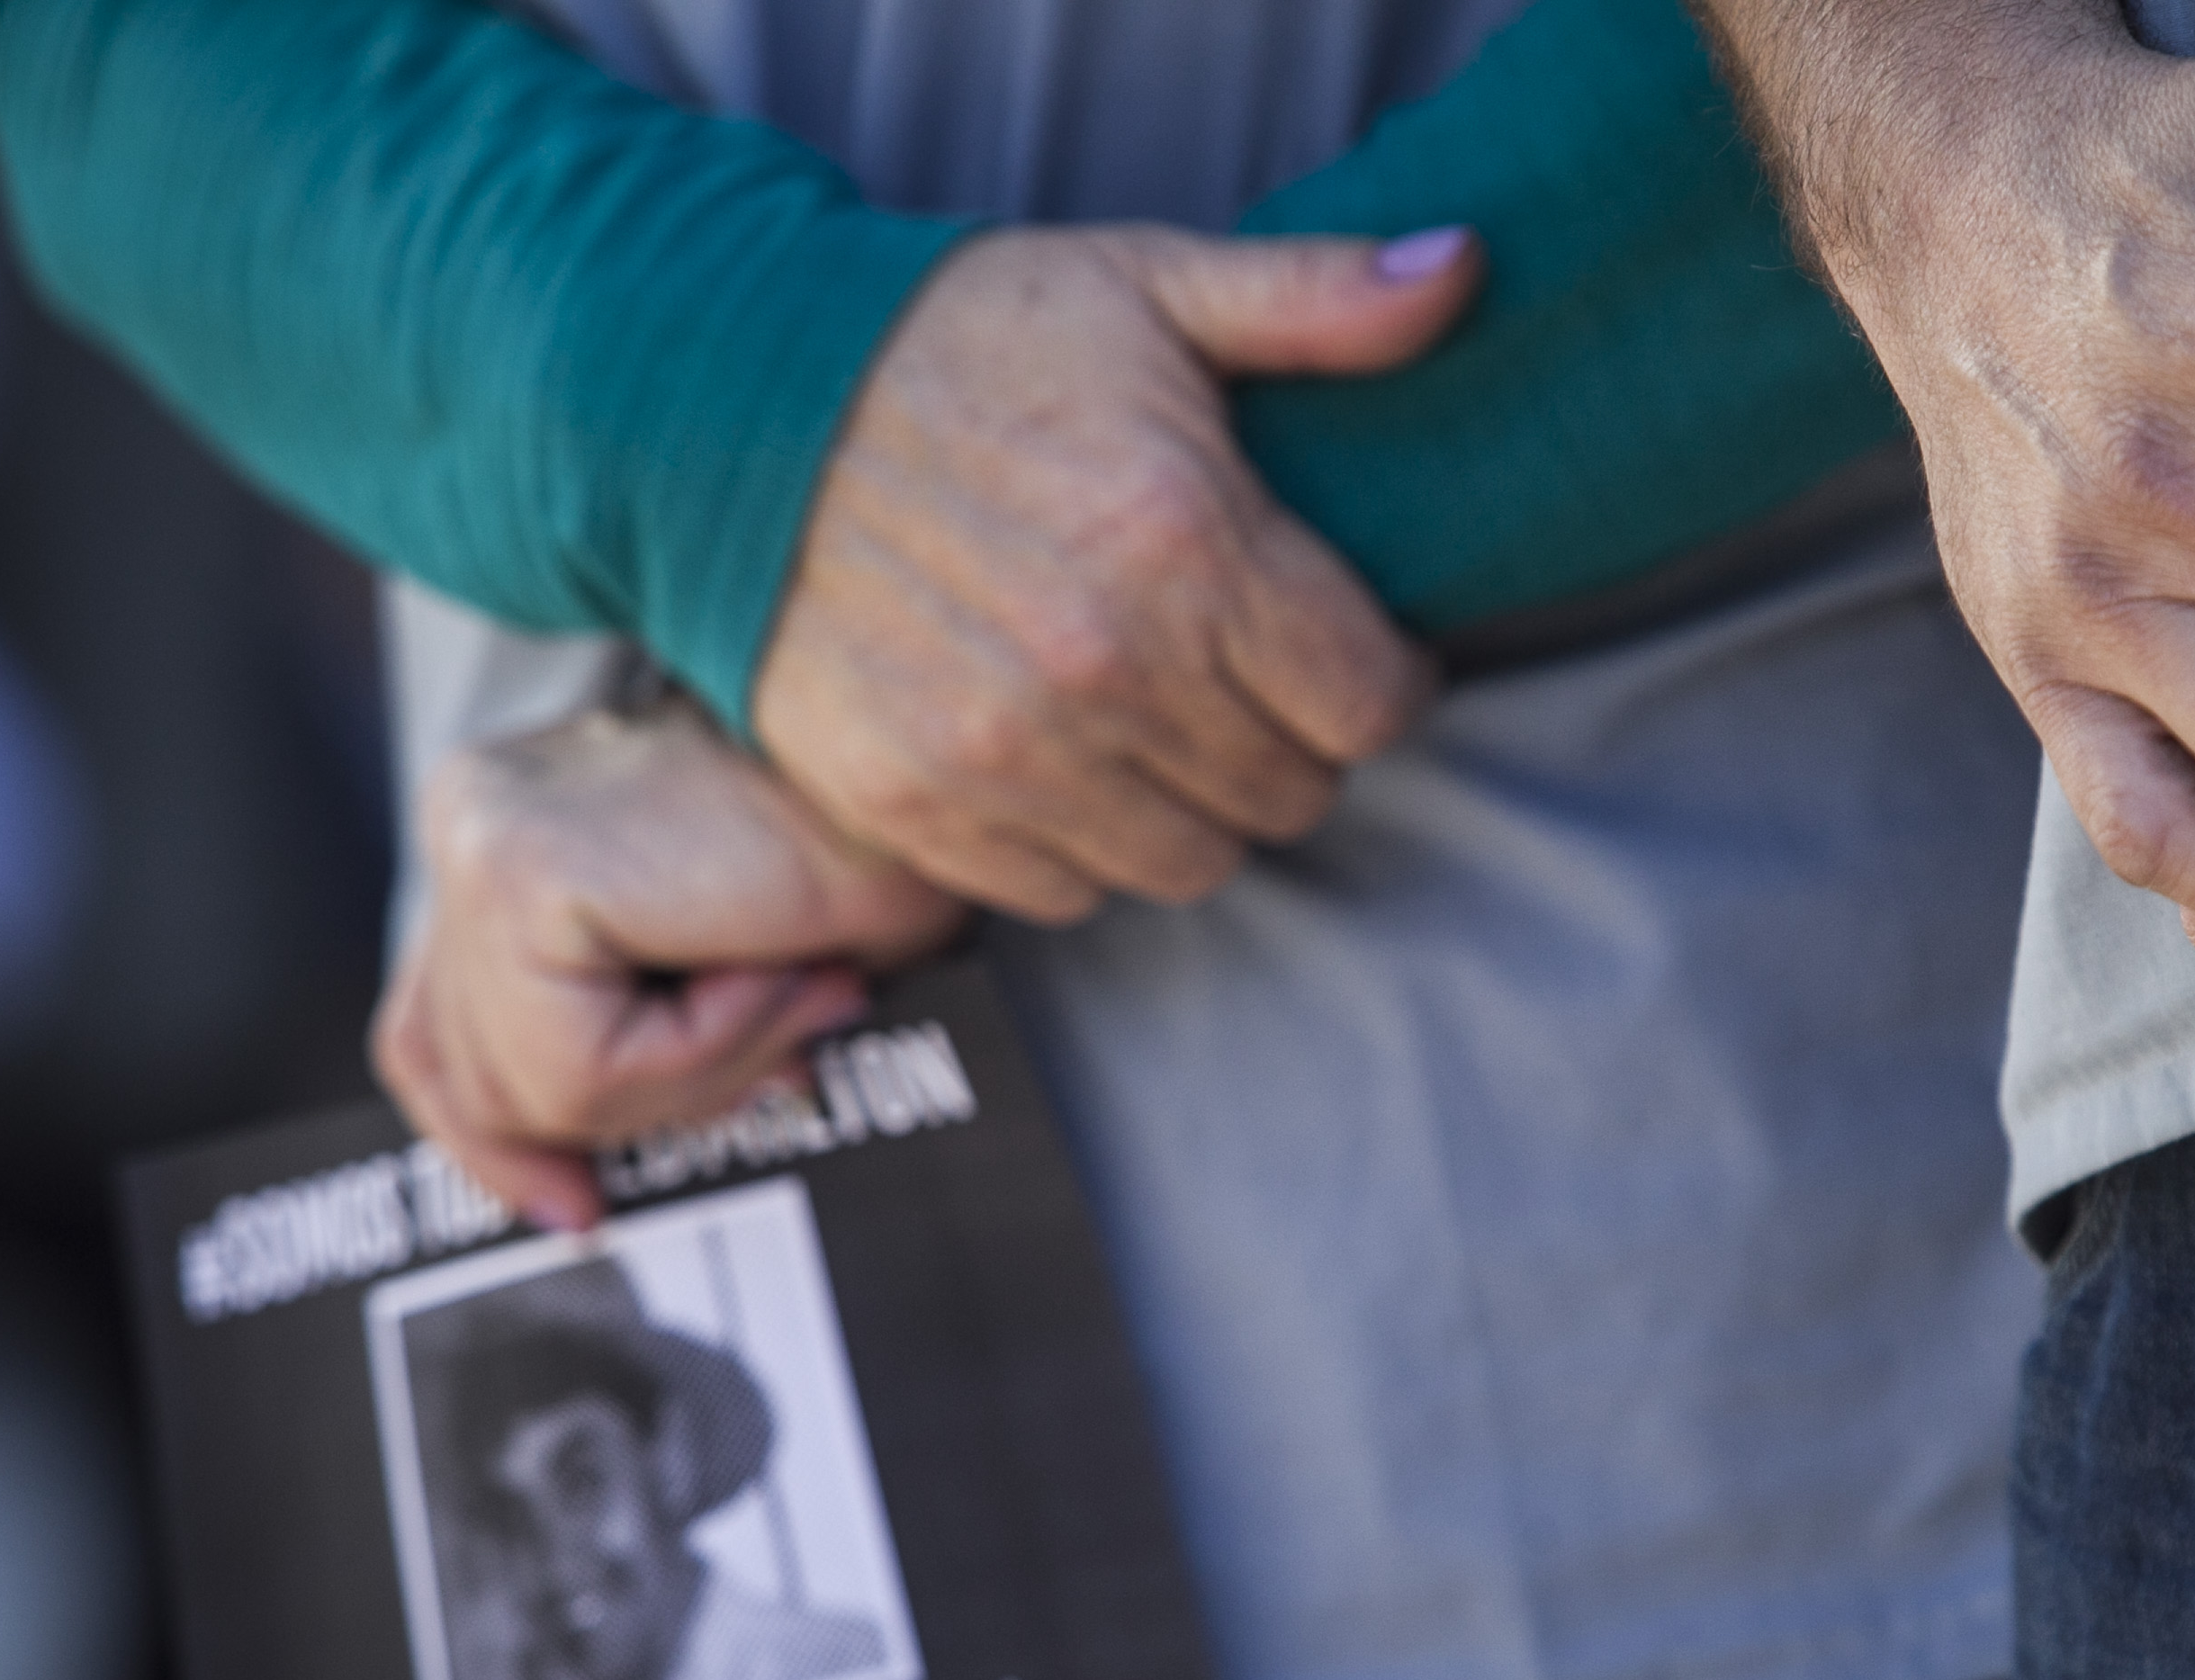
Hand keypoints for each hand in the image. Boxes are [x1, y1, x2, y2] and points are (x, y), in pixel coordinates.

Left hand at [372, 697, 965, 1230]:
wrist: (927, 776)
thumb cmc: (873, 850)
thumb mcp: (731, 978)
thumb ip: (630, 1050)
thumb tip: (580, 1176)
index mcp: (507, 834)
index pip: (434, 1035)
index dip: (497, 1145)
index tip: (577, 1210)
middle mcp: (473, 823)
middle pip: (474, 1076)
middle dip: (636, 1111)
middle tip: (783, 1068)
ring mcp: (482, 840)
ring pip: (534, 1089)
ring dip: (697, 1074)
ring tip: (798, 993)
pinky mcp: (523, 873)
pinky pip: (584, 1064)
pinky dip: (702, 1051)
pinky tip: (775, 971)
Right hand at [751, 221, 1482, 923]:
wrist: (727, 400)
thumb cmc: (960, 337)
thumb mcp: (1150, 285)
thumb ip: (1318, 302)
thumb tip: (1467, 272)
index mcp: (1188, 542)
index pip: (1372, 704)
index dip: (1379, 681)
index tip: (1348, 651)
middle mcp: (1109, 667)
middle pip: (1292, 795)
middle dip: (1291, 744)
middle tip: (1245, 682)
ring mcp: (1008, 752)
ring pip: (1192, 863)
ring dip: (1196, 807)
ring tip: (1162, 725)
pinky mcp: (918, 808)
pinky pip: (1067, 893)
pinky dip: (1085, 845)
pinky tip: (1067, 758)